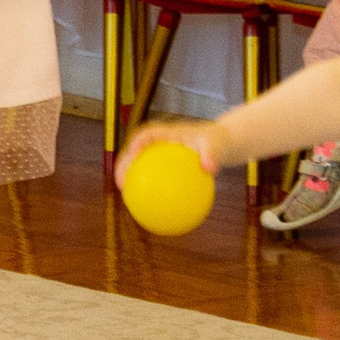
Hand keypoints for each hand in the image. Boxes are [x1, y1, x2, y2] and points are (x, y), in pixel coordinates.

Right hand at [115, 117, 231, 185]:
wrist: (219, 143)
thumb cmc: (217, 142)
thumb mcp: (217, 146)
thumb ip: (212, 155)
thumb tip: (210, 169)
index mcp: (168, 132)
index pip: (147, 133)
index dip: (136, 142)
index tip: (132, 155)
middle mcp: (158, 141)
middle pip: (133, 150)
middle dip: (123, 164)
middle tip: (121, 182)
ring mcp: (157, 153)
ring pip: (136, 163)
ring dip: (127, 176)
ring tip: (125, 195)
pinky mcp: (161, 164)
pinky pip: (150, 176)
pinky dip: (146, 189)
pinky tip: (148, 207)